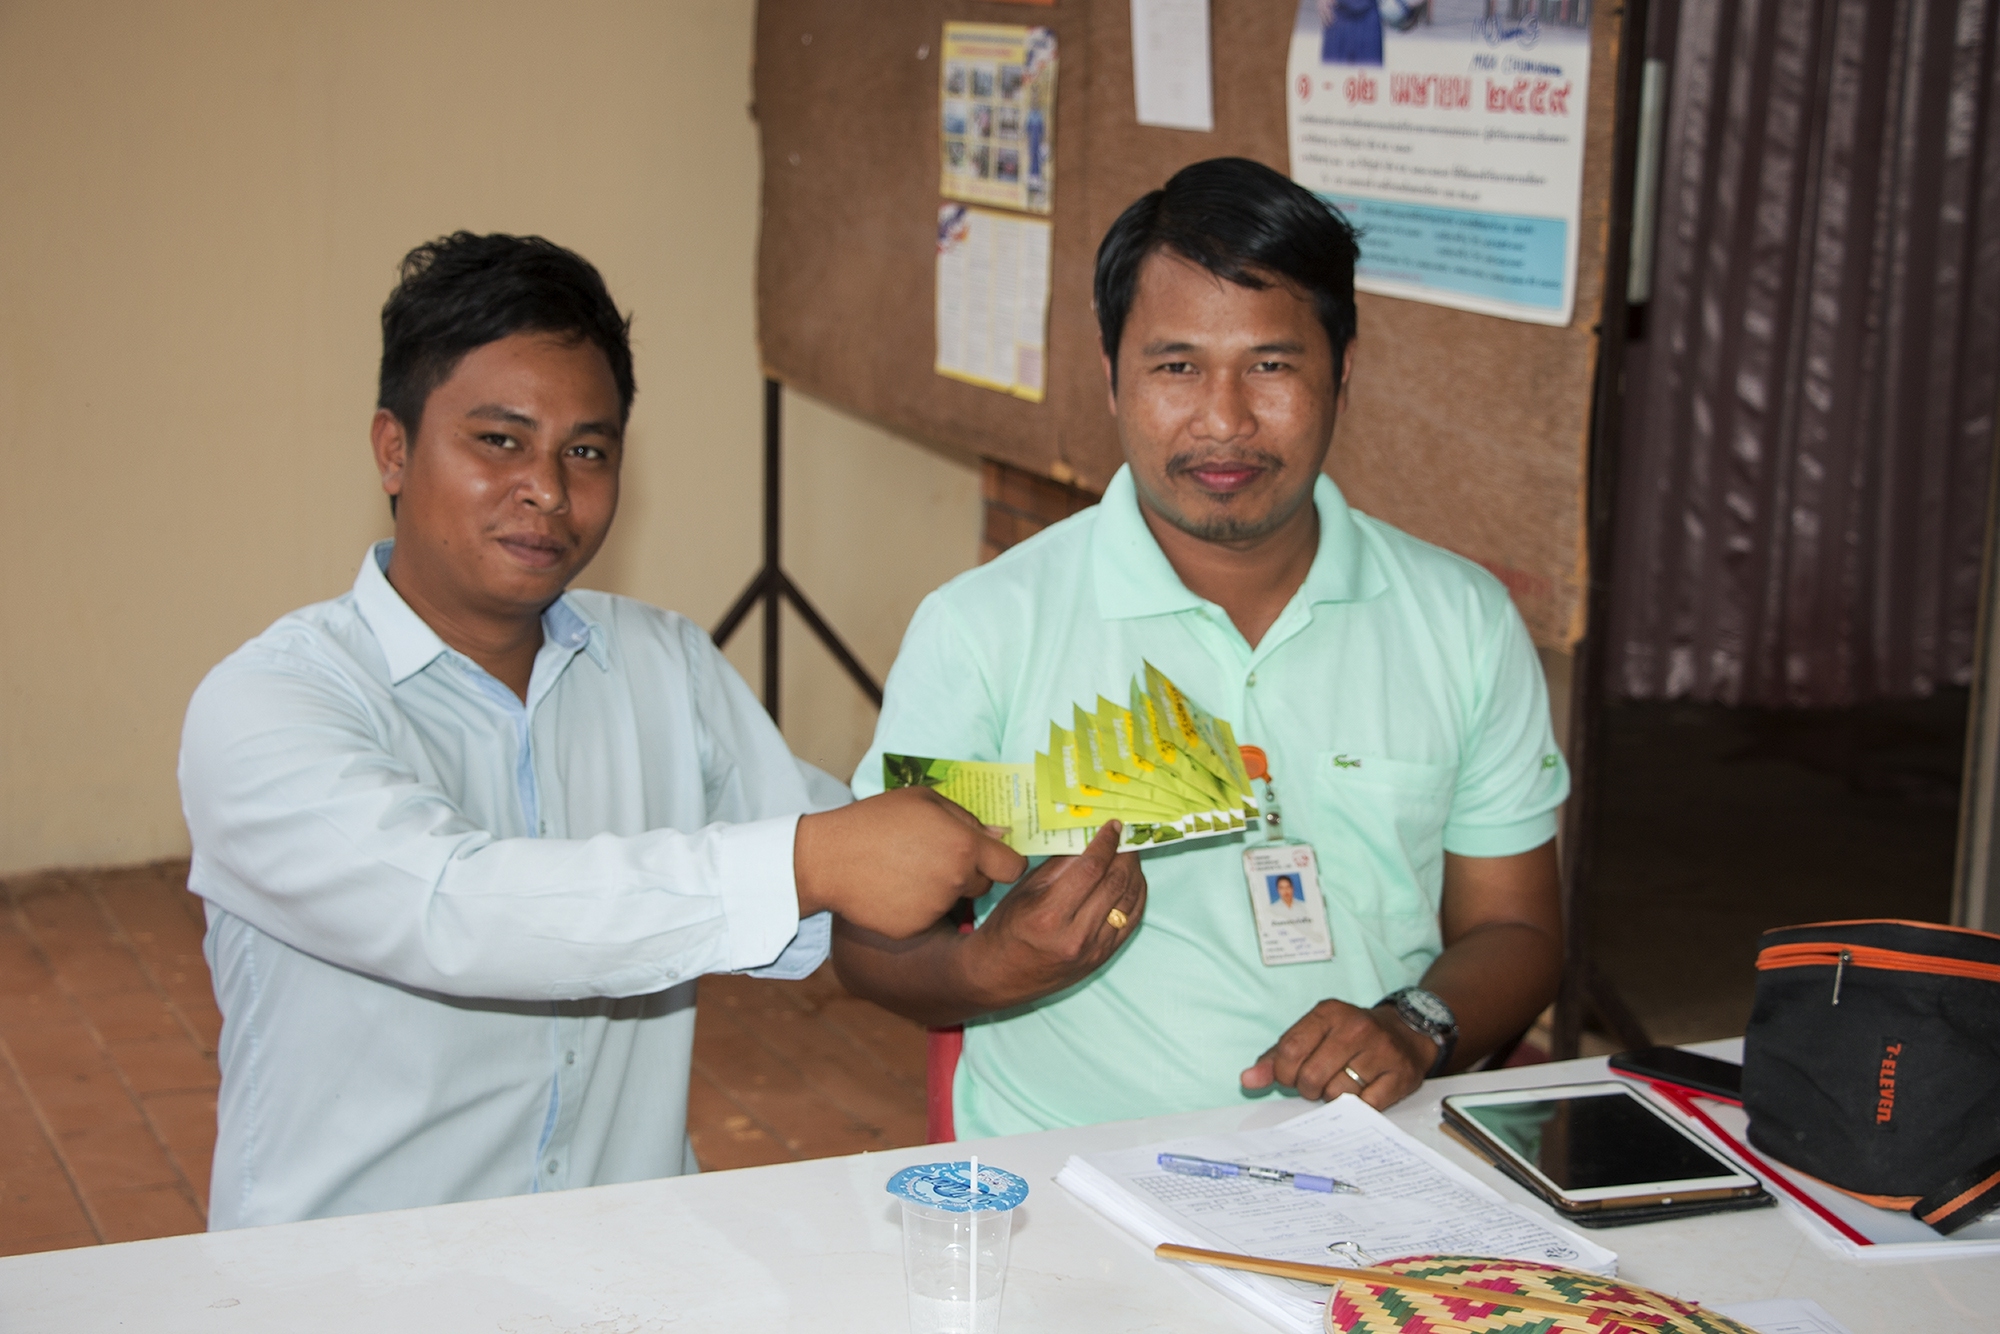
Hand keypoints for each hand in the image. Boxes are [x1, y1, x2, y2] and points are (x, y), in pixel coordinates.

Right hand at [794, 788, 1026, 939]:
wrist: (829, 858)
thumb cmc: (876, 820)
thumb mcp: (923, 800)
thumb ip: (966, 818)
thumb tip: (1000, 834)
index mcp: (964, 846)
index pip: (1012, 867)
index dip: (1005, 863)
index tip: (993, 860)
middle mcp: (956, 880)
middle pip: (983, 885)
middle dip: (968, 874)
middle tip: (933, 857)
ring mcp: (935, 908)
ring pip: (954, 902)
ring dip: (941, 890)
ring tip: (906, 871)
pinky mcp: (914, 928)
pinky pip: (927, 918)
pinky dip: (916, 908)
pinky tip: (893, 890)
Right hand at [956, 821, 1146, 1011]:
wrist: (999, 976)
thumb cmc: (1006, 928)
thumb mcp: (1024, 891)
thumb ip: (1059, 866)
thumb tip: (1089, 839)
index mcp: (1049, 914)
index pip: (1091, 869)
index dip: (1107, 843)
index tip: (1114, 826)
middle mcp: (1075, 935)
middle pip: (1115, 883)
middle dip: (1126, 854)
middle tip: (1127, 837)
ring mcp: (1093, 950)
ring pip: (1129, 901)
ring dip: (1134, 873)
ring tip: (1130, 855)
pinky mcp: (1103, 958)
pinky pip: (1131, 921)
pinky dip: (1137, 897)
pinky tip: (1133, 881)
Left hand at [1239, 999, 1435, 1109]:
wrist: (1405, 1032)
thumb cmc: (1349, 1037)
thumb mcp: (1312, 1034)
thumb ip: (1276, 1057)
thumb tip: (1247, 1080)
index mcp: (1328, 1013)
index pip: (1289, 1051)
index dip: (1283, 1074)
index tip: (1291, 1077)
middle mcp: (1356, 1028)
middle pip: (1311, 1077)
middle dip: (1308, 1089)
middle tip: (1319, 1083)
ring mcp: (1382, 1051)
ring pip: (1337, 1094)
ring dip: (1334, 1098)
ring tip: (1342, 1083)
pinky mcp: (1401, 1074)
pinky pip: (1366, 1106)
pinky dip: (1359, 1106)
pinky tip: (1362, 1091)